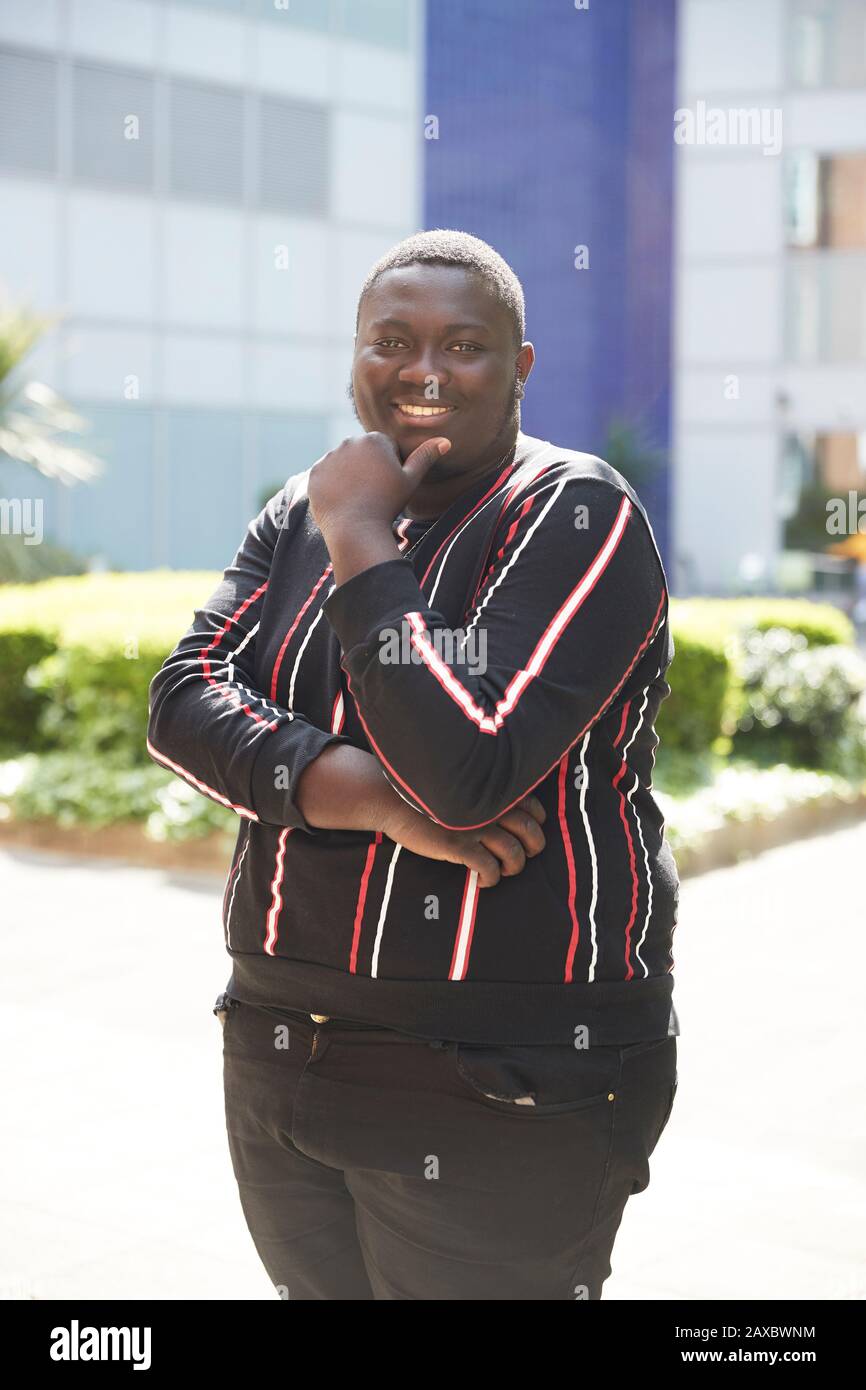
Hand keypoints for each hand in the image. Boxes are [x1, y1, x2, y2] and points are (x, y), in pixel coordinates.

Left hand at [307, 432, 450, 534]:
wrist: (356, 529)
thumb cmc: (387, 505)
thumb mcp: (410, 481)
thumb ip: (425, 457)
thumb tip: (446, 441)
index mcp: (375, 439)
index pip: (384, 449)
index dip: (389, 468)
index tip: (387, 486)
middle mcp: (349, 442)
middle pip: (362, 454)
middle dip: (367, 468)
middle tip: (372, 494)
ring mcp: (329, 457)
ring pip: (343, 464)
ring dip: (349, 476)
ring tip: (357, 498)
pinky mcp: (314, 473)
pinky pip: (326, 476)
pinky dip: (332, 486)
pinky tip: (342, 500)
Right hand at [380, 793, 546, 887]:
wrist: (392, 799)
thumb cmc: (426, 793)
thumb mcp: (462, 786)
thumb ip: (485, 793)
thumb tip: (506, 813)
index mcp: (493, 789)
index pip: (534, 809)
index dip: (537, 825)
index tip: (527, 834)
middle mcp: (490, 806)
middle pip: (531, 833)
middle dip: (532, 849)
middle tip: (520, 856)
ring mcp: (476, 826)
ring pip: (513, 854)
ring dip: (513, 867)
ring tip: (502, 871)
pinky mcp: (459, 845)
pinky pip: (489, 868)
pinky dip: (491, 879)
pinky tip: (482, 881)